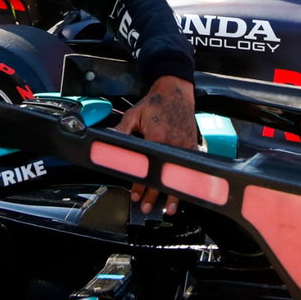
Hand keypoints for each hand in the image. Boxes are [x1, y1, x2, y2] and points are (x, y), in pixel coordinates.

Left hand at [114, 76, 197, 214]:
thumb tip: (109, 140)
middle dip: (154, 194)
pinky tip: (184, 191)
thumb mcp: (134, 114)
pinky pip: (188, 167)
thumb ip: (122, 130)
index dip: (141, 184)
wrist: (176, 91)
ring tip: (170, 208)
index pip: (147, 168)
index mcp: (157, 138)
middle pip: (162, 176)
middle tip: (147, 207)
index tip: (136, 195)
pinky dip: (185, 180)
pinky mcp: (191, 144)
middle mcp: (172, 144)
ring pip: (178, 175)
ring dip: (174, 193)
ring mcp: (184, 146)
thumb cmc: (156, 103)